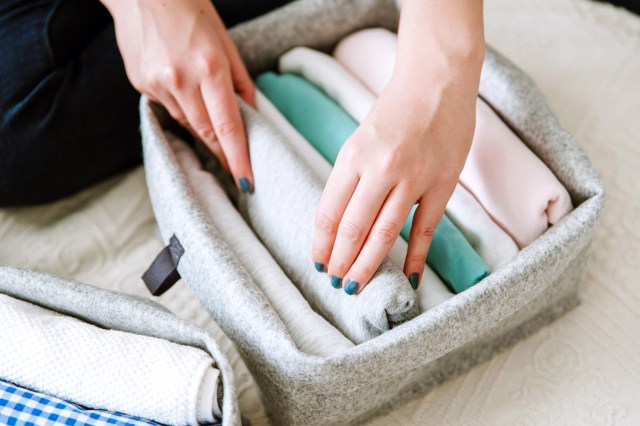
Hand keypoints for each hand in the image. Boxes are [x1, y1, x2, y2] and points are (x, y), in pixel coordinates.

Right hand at [102, 0, 254, 190]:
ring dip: (203, 132)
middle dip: (222, 155)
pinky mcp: (141, 84)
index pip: (228, 127)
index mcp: (210, 67)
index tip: (246, 181)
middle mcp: (181, 80)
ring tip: (215, 135)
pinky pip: (168, 109)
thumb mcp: (225, 41)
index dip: (237, 158)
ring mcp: (157, 84)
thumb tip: (251, 114)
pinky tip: (186, 97)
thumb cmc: (191, 9)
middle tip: (236, 171)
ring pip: (187, 124)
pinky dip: (182, 111)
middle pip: (206, 133)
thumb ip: (240, 81)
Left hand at [312, 66, 480, 293]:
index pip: (330, 212)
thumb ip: (350, 179)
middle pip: (354, 228)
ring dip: (368, 265)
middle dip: (341, 261)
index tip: (318, 263)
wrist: (437, 82)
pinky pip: (426, 229)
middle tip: (336, 283)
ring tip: (355, 286)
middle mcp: (381, 168)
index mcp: (353, 156)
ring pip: (385, 234)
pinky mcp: (443, 184)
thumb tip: (340, 224)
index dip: (322, 243)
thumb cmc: (395, 112)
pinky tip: (407, 279)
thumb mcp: (360, 141)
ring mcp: (414, 177)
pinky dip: (415, 257)